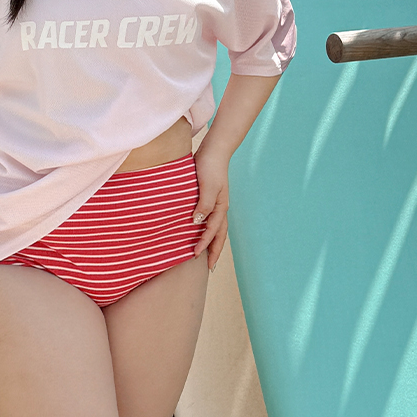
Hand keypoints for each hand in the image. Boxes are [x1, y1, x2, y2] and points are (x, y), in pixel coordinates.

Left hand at [191, 143, 229, 271]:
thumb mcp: (208, 186)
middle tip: (209, 267)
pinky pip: (209, 218)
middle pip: (220, 234)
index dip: (205, 243)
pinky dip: (206, 228)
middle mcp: (220, 207)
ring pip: (216, 227)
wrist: (213, 150)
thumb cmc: (210, 166)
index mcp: (221, 206)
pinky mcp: (209, 197)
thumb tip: (198, 222)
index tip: (195, 254)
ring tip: (206, 254)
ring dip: (212, 241)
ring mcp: (216, 203)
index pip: (213, 231)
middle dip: (215, 250)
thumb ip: (204, 204)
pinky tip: (198, 230)